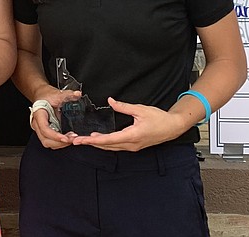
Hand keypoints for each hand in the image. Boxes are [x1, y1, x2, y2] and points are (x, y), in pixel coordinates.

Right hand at [29, 88, 82, 149]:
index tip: (66, 138)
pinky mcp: (45, 132)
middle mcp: (37, 124)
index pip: (45, 129)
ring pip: (48, 143)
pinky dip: (60, 142)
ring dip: (60, 144)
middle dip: (60, 143)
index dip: (55, 136)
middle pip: (46, 140)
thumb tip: (77, 94)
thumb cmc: (46, 95)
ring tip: (71, 138)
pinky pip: (51, 141)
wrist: (41, 95)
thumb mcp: (57, 94)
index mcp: (39, 114)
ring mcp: (40, 129)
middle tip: (72, 139)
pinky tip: (68, 138)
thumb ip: (67, 95)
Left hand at [71, 97, 187, 150]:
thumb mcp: (140, 109)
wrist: (173, 128)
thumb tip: (110, 101)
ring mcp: (132, 146)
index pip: (108, 140)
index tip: (82, 140)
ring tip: (83, 140)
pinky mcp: (134, 145)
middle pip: (107, 146)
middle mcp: (131, 144)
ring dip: (97, 144)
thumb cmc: (159, 118)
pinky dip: (105, 143)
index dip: (93, 140)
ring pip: (111, 147)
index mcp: (132, 135)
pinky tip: (98, 139)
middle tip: (75, 141)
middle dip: (90, 143)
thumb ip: (123, 106)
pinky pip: (116, 146)